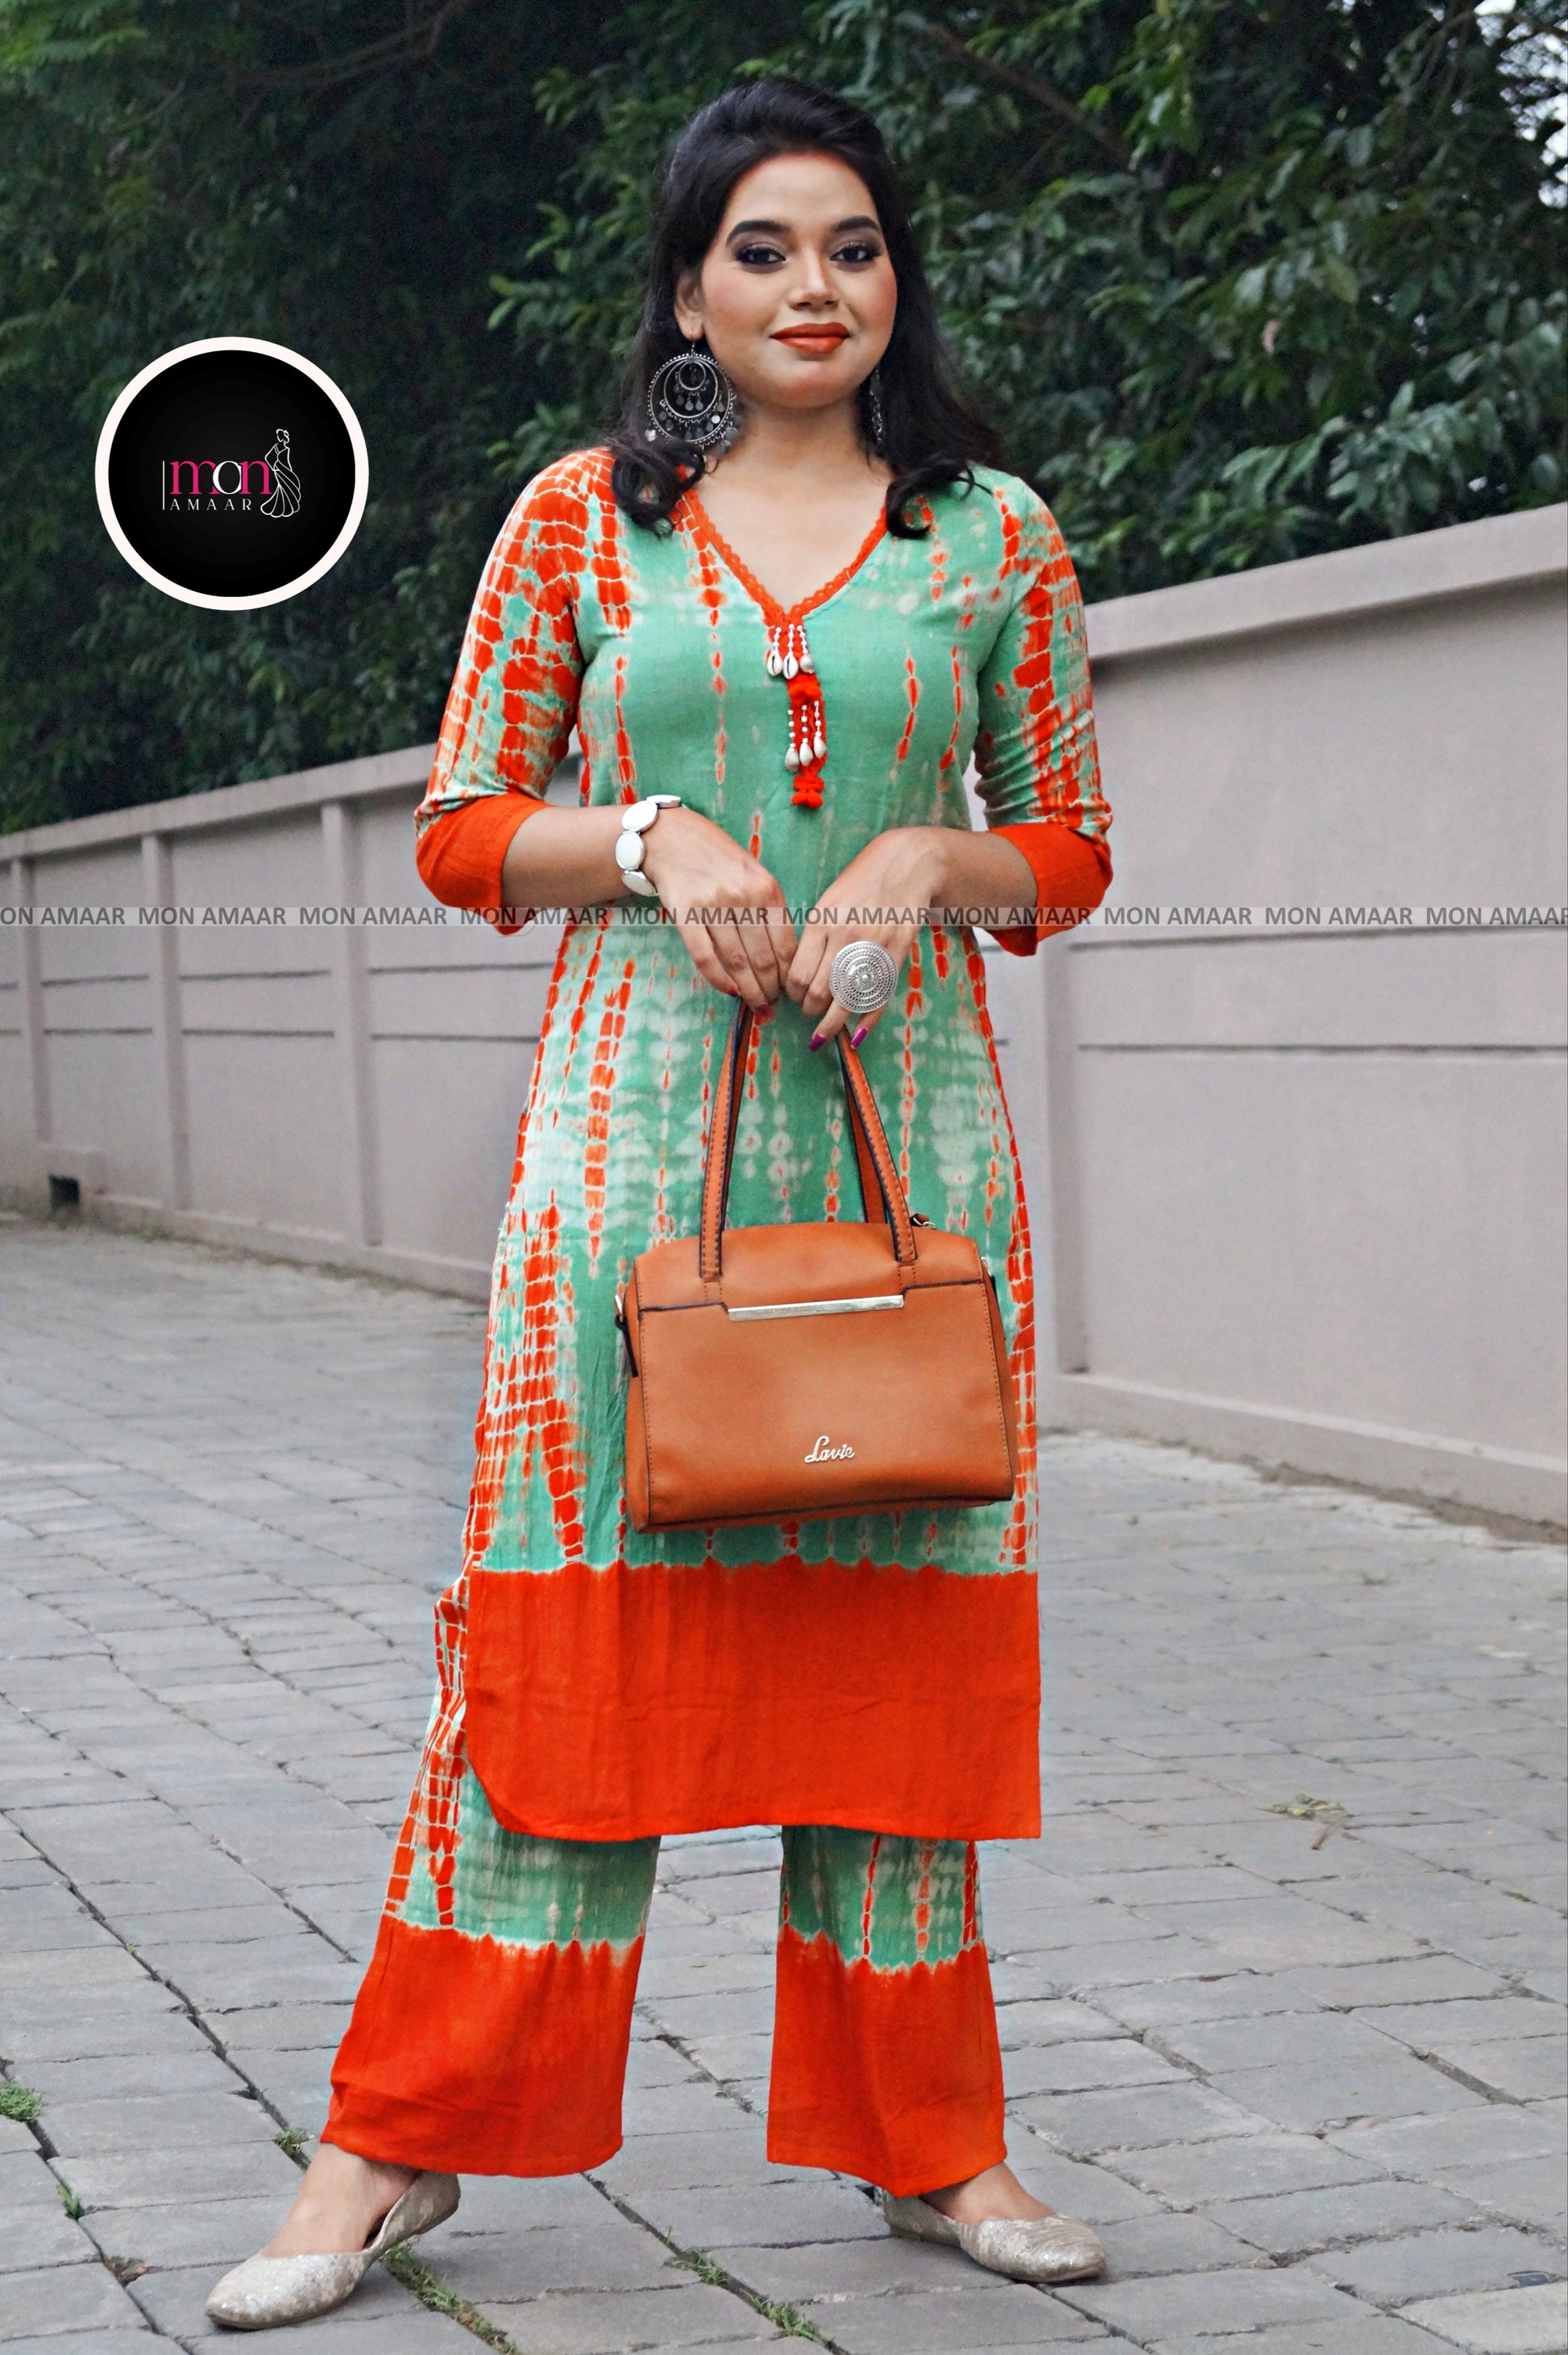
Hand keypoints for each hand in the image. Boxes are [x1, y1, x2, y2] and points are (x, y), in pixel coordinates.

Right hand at [641, 807, 796, 1009]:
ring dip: (749, 991)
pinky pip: (705, 957)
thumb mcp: (755, 875)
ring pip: (737, 962)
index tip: (790, 991)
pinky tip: (729, 991)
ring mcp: (713, 906)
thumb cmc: (719, 859)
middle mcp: (743, 898)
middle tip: (772, 1005)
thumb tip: (784, 956)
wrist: (672, 839)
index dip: (789, 975)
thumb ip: (769, 910)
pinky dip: (719, 980)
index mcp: (767, 890)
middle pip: (763, 959)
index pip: (785, 945)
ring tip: (756, 1005)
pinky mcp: (685, 915)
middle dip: (770, 989)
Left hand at [785, 828, 945, 1048]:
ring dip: (832, 1023)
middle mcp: (845, 937)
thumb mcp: (828, 902)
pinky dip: (867, 1020)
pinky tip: (856, 1036)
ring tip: (823, 1033)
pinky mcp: (897, 954)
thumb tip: (798, 976)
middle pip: (818, 992)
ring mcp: (873, 947)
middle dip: (809, 1011)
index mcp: (821, 922)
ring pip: (847, 1000)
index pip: (797, 974)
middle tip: (808, 1013)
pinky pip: (878, 996)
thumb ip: (814, 937)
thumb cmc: (861, 883)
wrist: (907, 865)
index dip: (791, 993)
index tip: (793, 996)